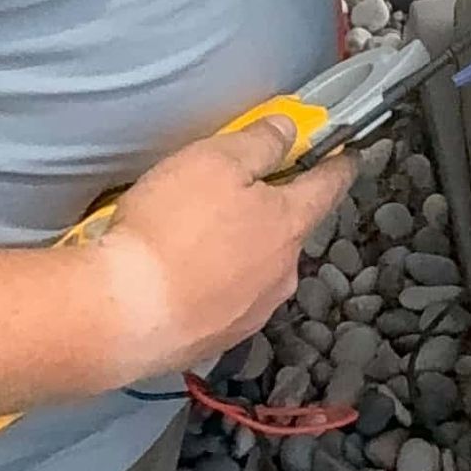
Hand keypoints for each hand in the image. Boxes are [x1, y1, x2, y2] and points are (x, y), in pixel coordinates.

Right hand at [86, 115, 354, 380]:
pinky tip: (179, 278)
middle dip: (270, 212)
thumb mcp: (214, 161)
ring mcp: (253, 312)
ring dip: (238, 253)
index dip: (338, 165)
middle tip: (234, 195)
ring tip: (193, 240)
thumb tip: (289, 131)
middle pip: (288, 231)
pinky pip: (224, 302)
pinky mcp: (219, 339)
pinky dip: (211, 286)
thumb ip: (259, 142)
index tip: (346, 156)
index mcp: (288, 224)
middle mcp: (282, 272)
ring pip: (257, 270)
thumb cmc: (170, 230)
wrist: (124, 315)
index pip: (329, 187)